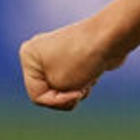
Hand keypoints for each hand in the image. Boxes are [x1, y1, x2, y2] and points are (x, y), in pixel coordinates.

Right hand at [20, 12, 134, 110]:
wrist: (111, 38)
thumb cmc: (82, 60)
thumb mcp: (61, 86)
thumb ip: (52, 94)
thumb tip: (61, 88)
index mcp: (28, 56)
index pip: (36, 96)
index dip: (57, 101)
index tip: (76, 93)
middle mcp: (39, 52)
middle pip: (49, 91)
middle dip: (67, 96)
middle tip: (81, 88)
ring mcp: (56, 53)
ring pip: (63, 87)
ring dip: (77, 89)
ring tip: (88, 77)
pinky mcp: (73, 55)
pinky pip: (73, 79)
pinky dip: (83, 82)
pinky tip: (93, 73)